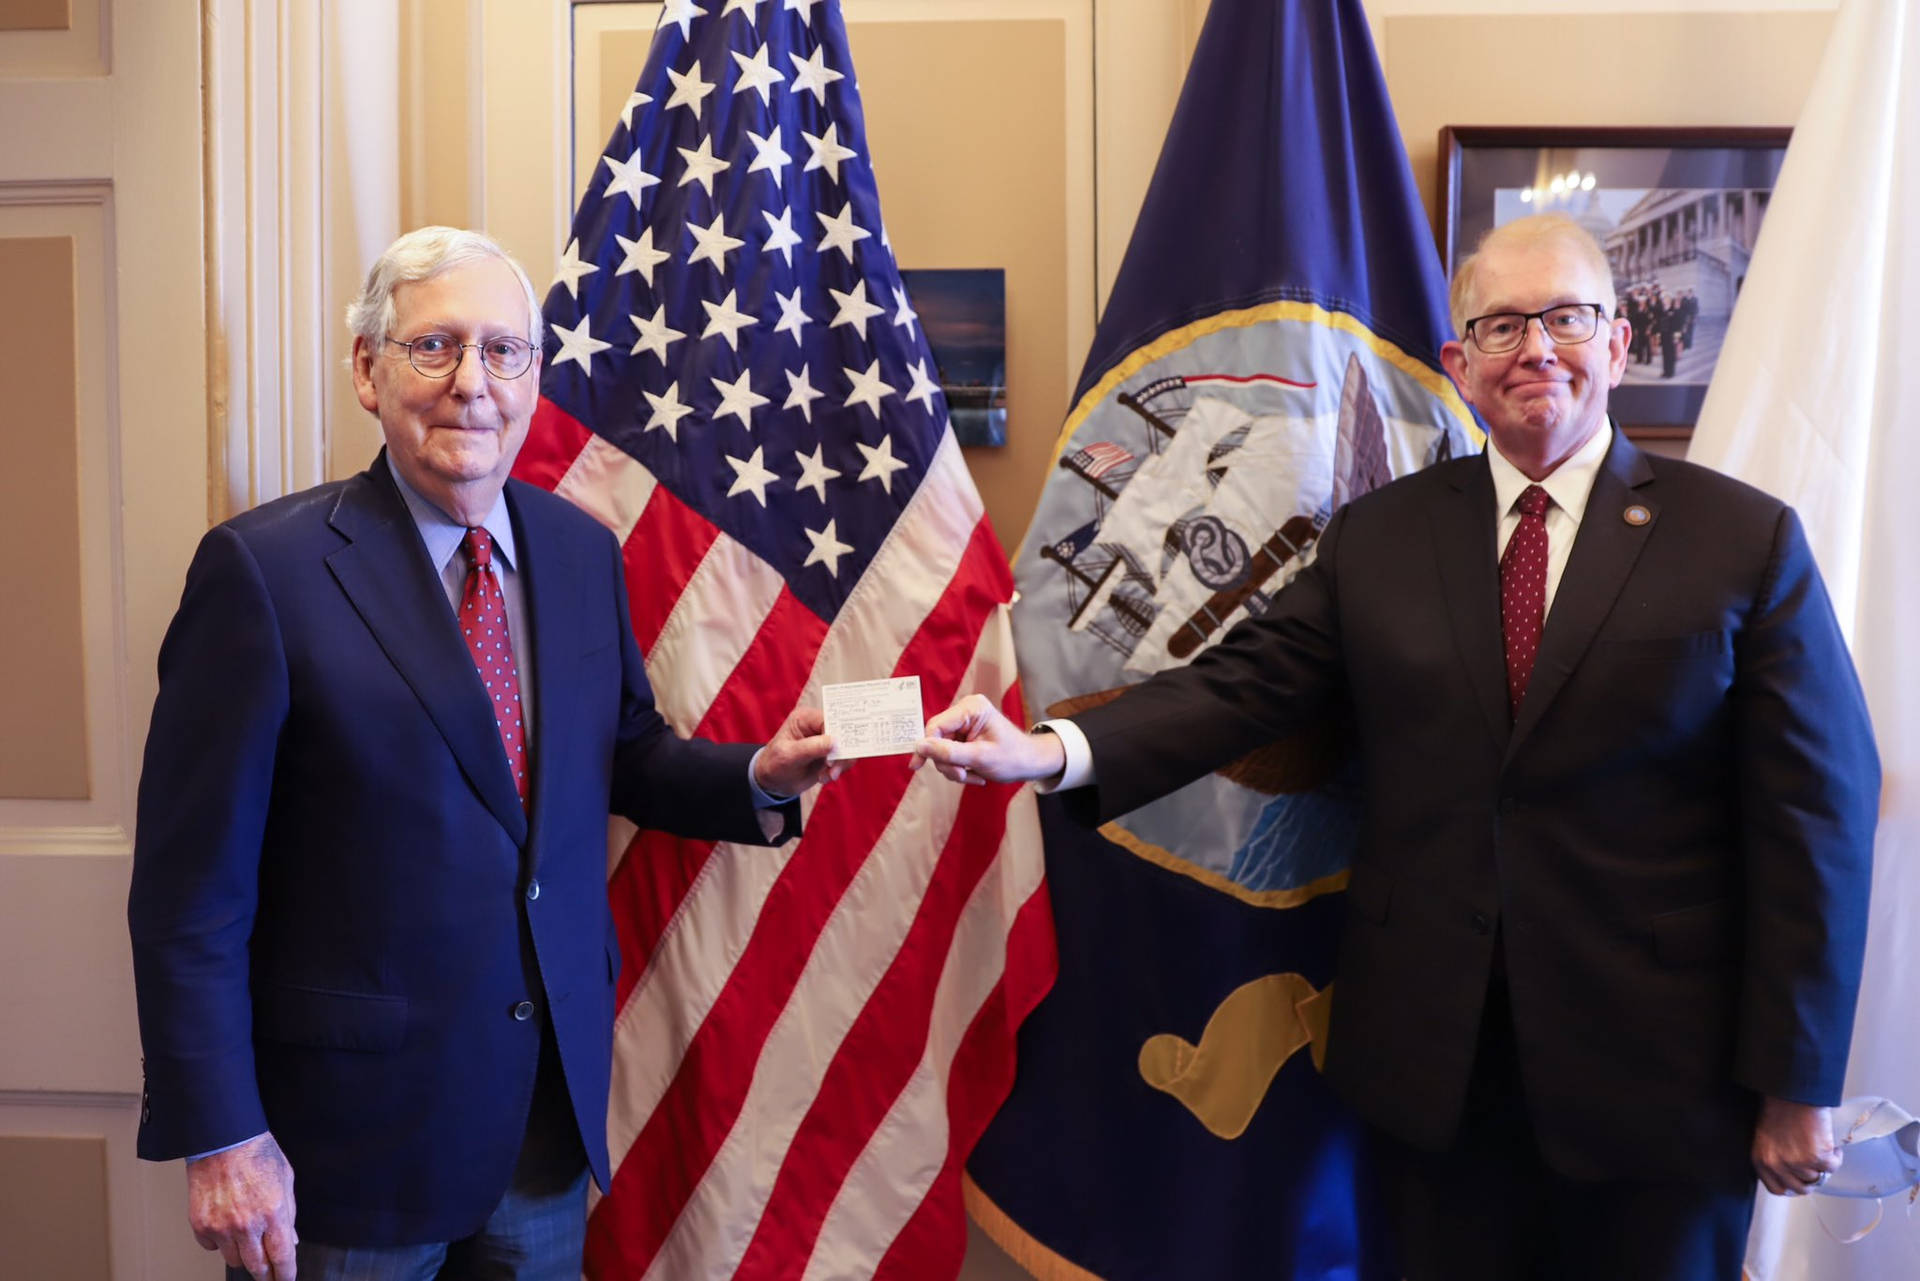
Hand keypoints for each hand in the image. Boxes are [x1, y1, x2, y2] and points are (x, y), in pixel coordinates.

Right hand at [187, 1131, 297, 1277]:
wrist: (223, 1140)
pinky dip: (220, 1242)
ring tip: (247, 1237)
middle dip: (265, 1272)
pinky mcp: (200, 1225)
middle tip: (268, 1272)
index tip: (285, 1280)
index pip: (282, 1257)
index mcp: (273, 1213)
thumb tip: (290, 1241)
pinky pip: (212, 1247)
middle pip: (256, 1266)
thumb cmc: (257, 1154)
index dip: (285, 1274)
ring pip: (233, 1260)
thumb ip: (289, 1214)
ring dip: (243, 1254)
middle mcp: (246, 1224)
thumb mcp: (286, 1180)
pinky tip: (226, 1225)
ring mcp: (221, 1227)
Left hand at [753, 706, 846, 795]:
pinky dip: (838, 770)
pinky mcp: (830, 754)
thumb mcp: (788, 756)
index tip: (832, 756)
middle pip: (842, 732)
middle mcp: (818, 726)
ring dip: (841, 764)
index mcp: (805, 718)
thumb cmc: (775, 763)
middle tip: (832, 769)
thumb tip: (834, 742)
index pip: (829, 720)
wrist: (773, 782)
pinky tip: (824, 777)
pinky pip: (845, 759)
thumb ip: (811, 747)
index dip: (835, 736)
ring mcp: (826, 741)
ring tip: (827, 776)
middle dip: (842, 752)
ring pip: (847, 747)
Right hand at [911, 694, 1064, 785]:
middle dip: (947, 762)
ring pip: (941, 749)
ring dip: (953, 768)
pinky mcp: (965, 736)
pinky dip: (958, 767)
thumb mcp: (979, 758)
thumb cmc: (1013, 758)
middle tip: (962, 776)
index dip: (926, 747)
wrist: (1031, 763)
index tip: (918, 766)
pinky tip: (973, 773)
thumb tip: (920, 746)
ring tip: (972, 776)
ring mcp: (965, 723)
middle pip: (936, 738)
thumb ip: (948, 752)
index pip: (936, 726)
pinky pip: (949, 753)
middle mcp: (966, 711)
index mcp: (971, 708)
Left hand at [1752, 1095, 1840, 1196]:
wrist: (1791, 1092)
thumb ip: (1775, 1158)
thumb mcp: (1767, 1137)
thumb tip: (1792, 1173)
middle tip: (1816, 1166)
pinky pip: (1833, 1167)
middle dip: (1811, 1179)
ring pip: (1818, 1179)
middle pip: (1801, 1189)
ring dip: (1823, 1165)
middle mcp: (1777, 1165)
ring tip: (1822, 1148)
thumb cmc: (1779, 1108)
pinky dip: (1836, 1157)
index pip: (1777, 1189)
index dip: (1792, 1186)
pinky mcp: (1817, 1157)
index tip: (1799, 1181)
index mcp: (1761, 1160)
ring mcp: (1797, 1163)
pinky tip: (1832, 1146)